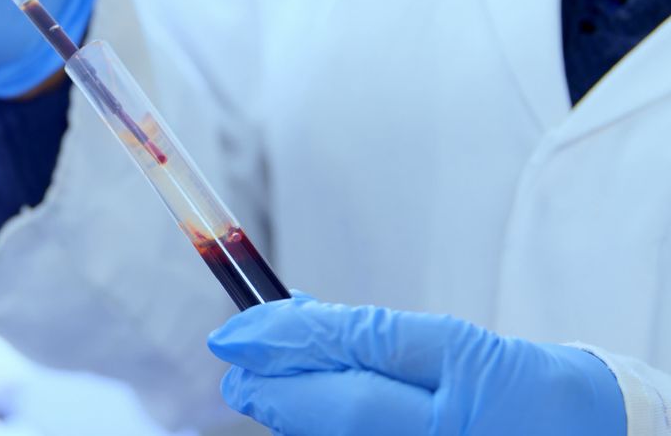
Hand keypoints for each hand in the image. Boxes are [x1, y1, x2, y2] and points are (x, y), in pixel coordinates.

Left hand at [207, 293, 625, 434]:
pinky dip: (320, 431)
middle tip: (233, 371)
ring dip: (292, 415)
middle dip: (274, 391)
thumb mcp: (447, 342)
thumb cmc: (511, 382)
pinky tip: (301, 413)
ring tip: (263, 389)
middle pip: (342, 410)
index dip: (288, 338)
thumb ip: (367, 333)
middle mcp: (448, 427)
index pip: (362, 348)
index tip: (233, 333)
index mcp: (466, 371)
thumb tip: (289, 319)